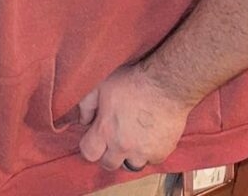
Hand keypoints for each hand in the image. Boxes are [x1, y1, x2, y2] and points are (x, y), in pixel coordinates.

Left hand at [77, 64, 191, 171]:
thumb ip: (86, 104)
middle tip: (111, 140)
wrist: (164, 85)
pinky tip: (147, 138)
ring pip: (131, 166)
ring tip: (129, 140)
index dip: (89, 146)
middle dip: (107, 154)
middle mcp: (123, 146)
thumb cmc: (132, 82)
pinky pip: (151, 161)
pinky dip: (147, 153)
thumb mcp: (100, 85)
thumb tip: (83, 120)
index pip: (89, 153)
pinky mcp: (161, 152)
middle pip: (109, 164)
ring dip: (128, 156)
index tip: (93, 138)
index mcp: (105, 130)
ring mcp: (143, 152)